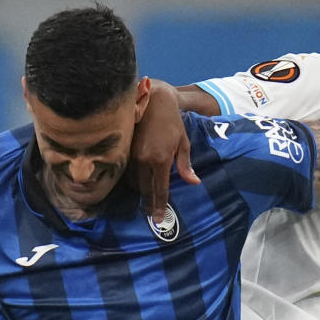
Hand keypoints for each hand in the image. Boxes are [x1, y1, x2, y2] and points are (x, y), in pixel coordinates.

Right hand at [131, 80, 199, 221]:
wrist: (153, 100)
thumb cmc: (172, 121)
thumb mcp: (183, 142)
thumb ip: (185, 165)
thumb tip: (194, 182)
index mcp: (161, 159)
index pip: (160, 189)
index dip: (160, 205)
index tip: (159, 219)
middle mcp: (145, 160)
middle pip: (145, 190)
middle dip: (148, 204)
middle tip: (151, 215)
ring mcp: (132, 155)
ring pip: (134, 182)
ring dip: (140, 192)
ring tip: (145, 201)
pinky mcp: (125, 149)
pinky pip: (128, 172)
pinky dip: (132, 180)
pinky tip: (136, 185)